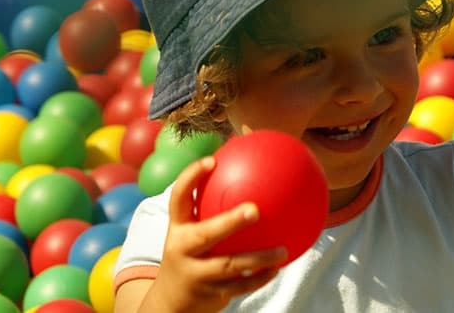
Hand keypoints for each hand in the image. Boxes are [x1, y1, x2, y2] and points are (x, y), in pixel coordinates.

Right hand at [148, 157, 287, 311]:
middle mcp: (181, 248)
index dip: (191, 178)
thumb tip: (248, 155)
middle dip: (229, 222)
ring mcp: (195, 273)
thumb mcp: (193, 229)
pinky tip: (279, 268)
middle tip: (255, 210)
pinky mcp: (208, 294)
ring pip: (228, 265)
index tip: (212, 161)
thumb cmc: (192, 252)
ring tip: (283, 249)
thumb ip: (214, 201)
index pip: (178, 198)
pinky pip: (239, 286)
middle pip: (205, 234)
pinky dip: (260, 278)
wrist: (169, 303)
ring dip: (258, 258)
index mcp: (178, 227)